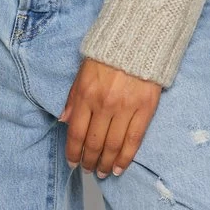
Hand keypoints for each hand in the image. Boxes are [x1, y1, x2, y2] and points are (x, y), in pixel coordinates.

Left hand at [58, 57, 161, 178]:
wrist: (139, 37)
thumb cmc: (108, 53)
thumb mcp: (83, 71)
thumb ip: (73, 97)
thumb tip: (63, 121)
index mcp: (86, 93)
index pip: (76, 132)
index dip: (73, 152)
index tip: (72, 162)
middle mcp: (104, 104)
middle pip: (94, 143)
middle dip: (89, 161)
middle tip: (88, 170)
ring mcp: (126, 107)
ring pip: (113, 146)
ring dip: (106, 164)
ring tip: (103, 173)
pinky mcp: (145, 109)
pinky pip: (133, 140)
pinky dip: (126, 158)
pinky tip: (120, 168)